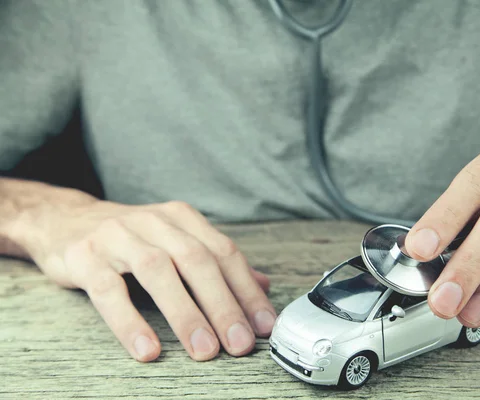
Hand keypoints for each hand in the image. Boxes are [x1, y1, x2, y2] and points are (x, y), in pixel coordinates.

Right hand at [18, 198, 275, 361]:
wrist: (65, 219)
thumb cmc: (131, 239)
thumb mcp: (176, 241)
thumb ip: (217, 263)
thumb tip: (264, 286)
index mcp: (182, 218)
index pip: (223, 253)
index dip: (246, 290)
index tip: (264, 326)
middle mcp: (154, 222)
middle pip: (196, 260)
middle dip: (223, 305)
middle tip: (240, 344)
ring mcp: (117, 236)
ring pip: (157, 271)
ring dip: (185, 313)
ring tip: (205, 350)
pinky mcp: (85, 257)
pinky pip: (109, 290)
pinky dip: (130, 322)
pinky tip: (149, 350)